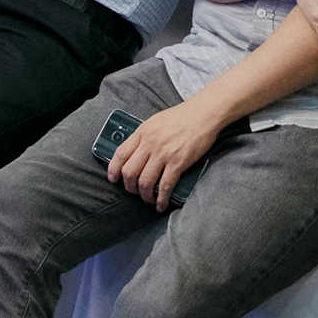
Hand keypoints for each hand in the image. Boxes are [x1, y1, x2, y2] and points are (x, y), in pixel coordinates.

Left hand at [106, 101, 227, 209]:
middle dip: (129, 187)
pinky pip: (165, 185)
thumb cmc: (182, 117)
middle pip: (129, 172)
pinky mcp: (178, 162)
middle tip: (134, 191)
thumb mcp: (155, 122)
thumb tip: (135, 152)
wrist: (203, 113)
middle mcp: (150, 144)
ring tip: (148, 198)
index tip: (113, 179)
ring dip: (144, 195)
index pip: (120, 154)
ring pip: (145, 182)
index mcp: (142, 132)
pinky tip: (161, 203)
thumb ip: (144, 136)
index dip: (113, 170)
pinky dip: (161, 198)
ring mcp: (163, 154)